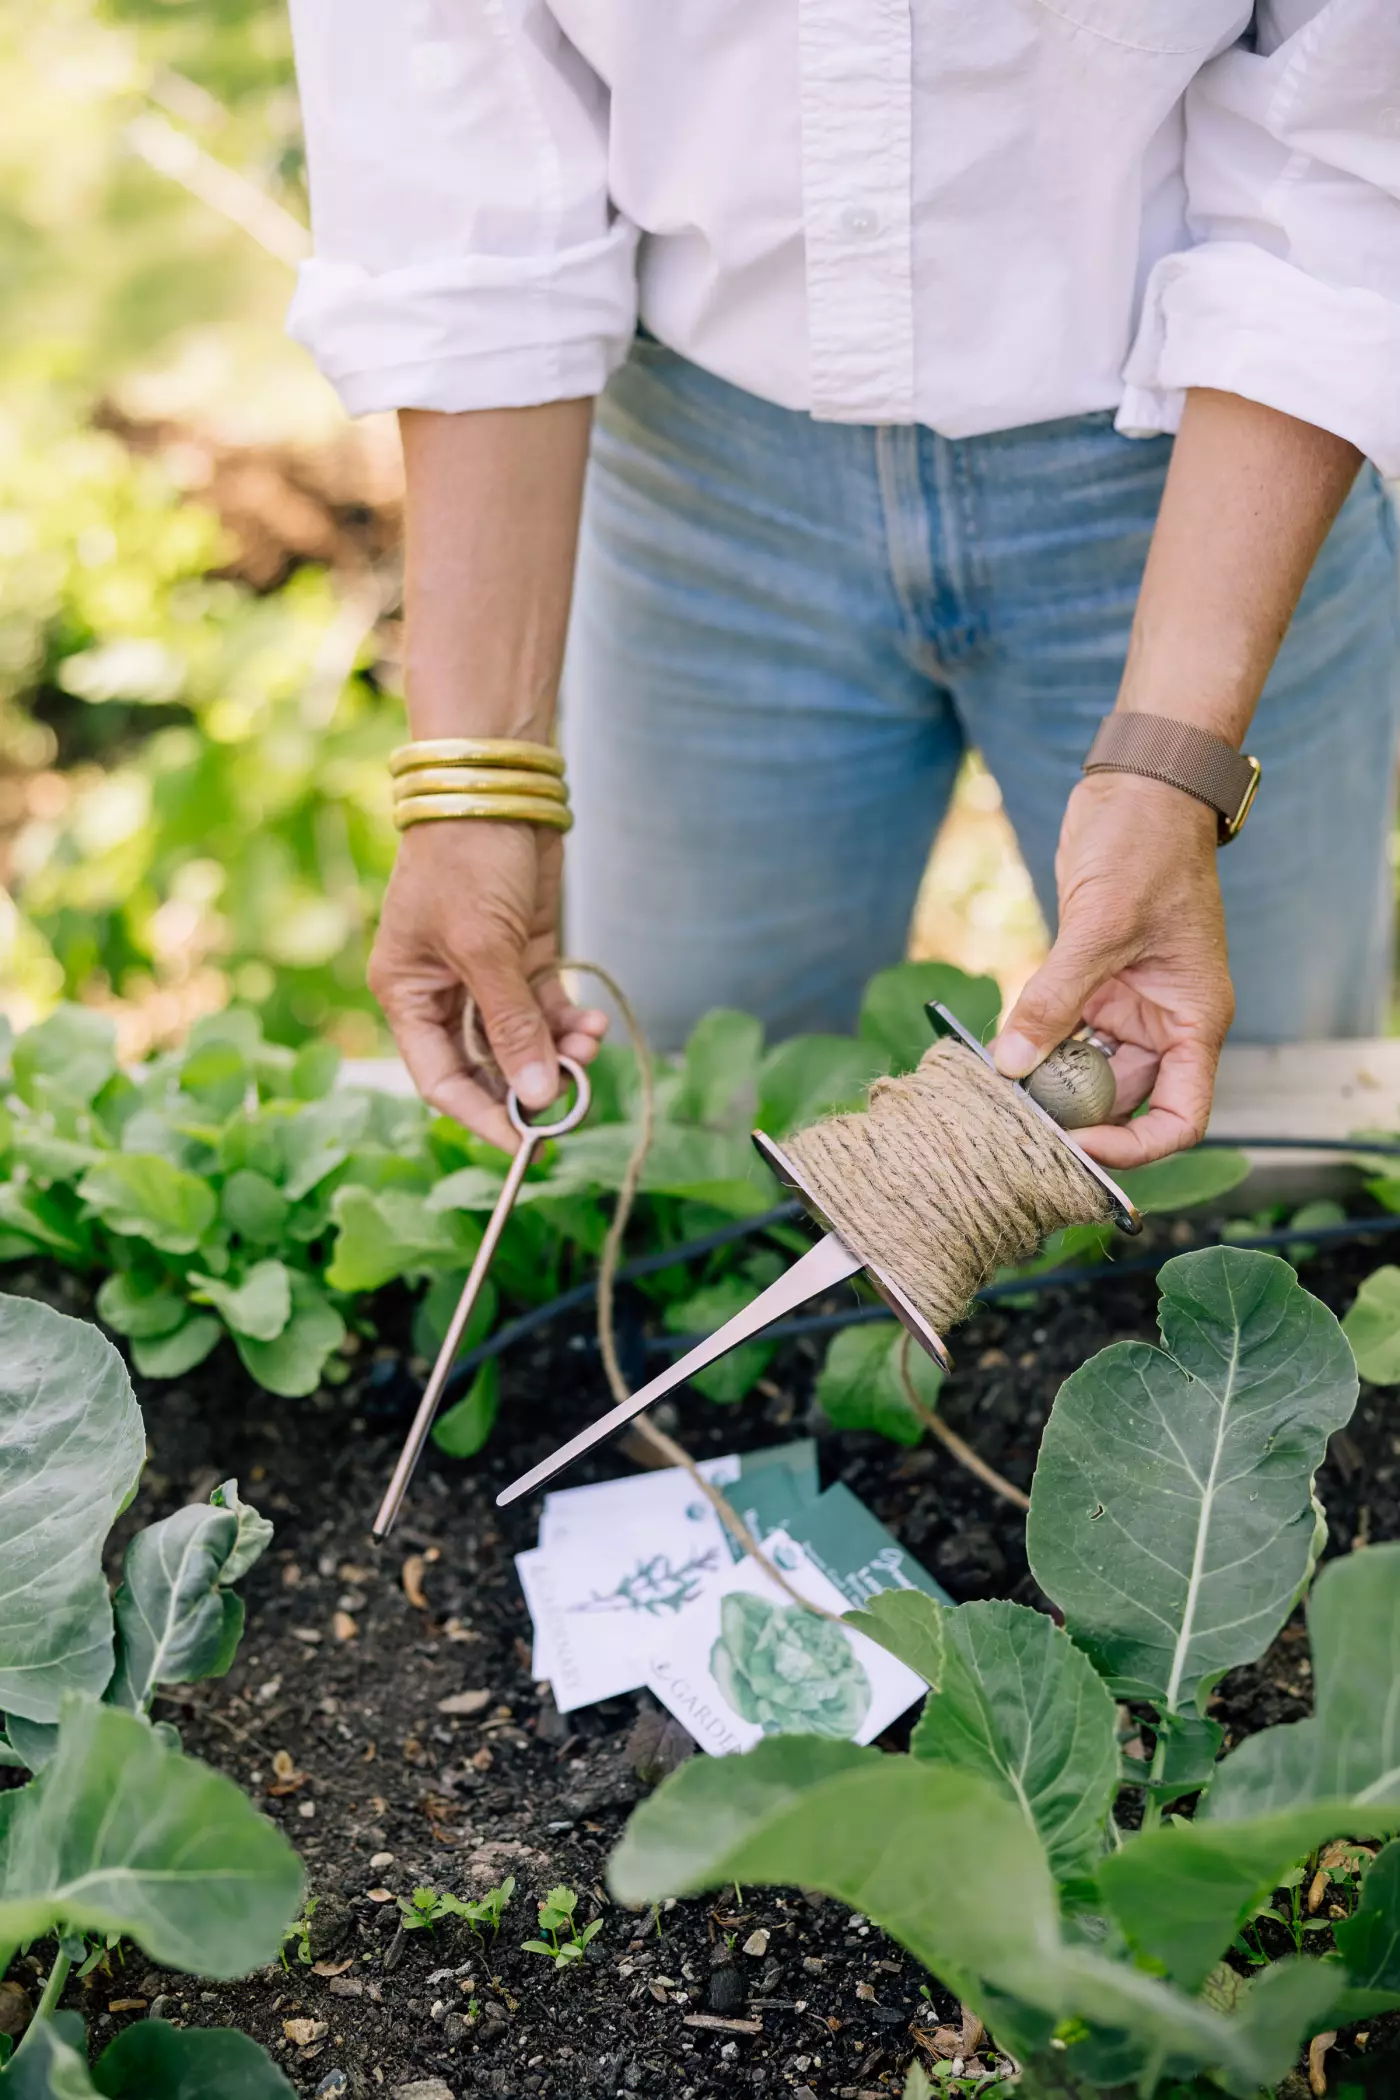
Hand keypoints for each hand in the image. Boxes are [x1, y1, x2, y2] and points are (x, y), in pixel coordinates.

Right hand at [367, 820, 606, 1151]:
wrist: (500, 787)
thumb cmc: (467, 859)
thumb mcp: (485, 949)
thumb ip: (511, 1027)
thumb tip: (535, 1099)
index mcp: (409, 994)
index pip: (440, 1079)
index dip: (481, 1115)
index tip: (526, 1144)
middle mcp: (443, 992)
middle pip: (486, 1067)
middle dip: (529, 1084)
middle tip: (574, 1099)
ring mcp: (487, 976)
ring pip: (524, 1041)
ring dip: (559, 1053)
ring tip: (590, 1043)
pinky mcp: (526, 956)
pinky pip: (547, 1010)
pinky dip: (570, 1023)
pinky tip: (593, 1023)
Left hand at [992, 773, 1232, 1165]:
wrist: (1139, 788)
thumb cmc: (1146, 845)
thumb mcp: (1100, 926)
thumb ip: (1056, 998)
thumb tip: (1011, 1063)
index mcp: (1193, 1019)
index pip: (1181, 1116)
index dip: (1136, 1147)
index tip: (1083, 1147)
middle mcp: (1164, 1021)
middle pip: (1123, 1101)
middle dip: (1075, 1116)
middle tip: (1016, 1121)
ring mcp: (1128, 1004)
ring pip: (1086, 1070)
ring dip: (1047, 1083)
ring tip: (999, 1094)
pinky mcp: (1094, 983)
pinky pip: (1064, 1033)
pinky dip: (1034, 1045)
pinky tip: (996, 1053)